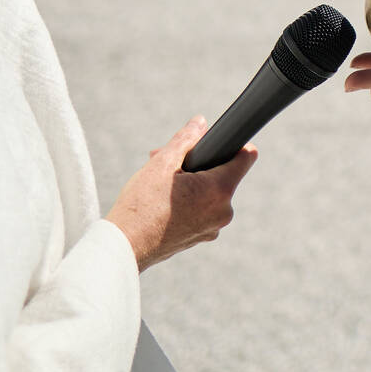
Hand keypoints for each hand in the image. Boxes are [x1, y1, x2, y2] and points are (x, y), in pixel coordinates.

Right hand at [105, 116, 257, 270]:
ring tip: (159, 182)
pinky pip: (202, 210)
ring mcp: (213, 228)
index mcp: (219, 190)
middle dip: (198, 164)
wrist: (124, 247)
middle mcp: (223, 212)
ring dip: (191, 182)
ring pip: (210, 193)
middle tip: (167, 160)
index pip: (246, 157)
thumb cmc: (141, 206)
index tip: (216, 141)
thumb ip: (185, 140)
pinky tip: (162, 201)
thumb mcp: (162, 163)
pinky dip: (188, 201)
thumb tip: (200, 123)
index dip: (234, 144)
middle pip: (222, 174)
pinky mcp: (200, 237)